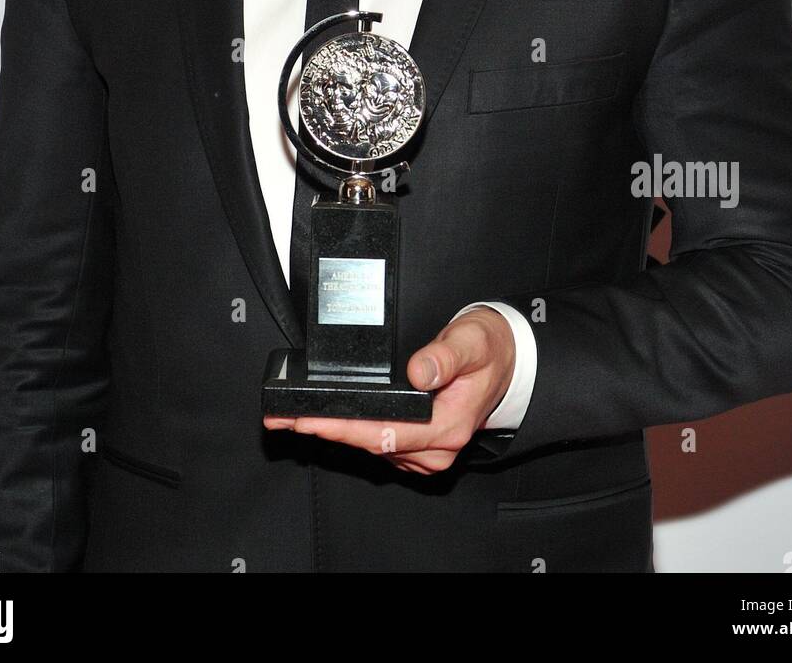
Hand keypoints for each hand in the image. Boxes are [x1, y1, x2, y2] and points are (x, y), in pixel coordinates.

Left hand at [262, 306, 515, 473]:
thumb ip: (446, 354)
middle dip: (327, 431)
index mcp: (448, 425)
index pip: (386, 433)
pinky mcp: (420, 446)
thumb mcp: (473, 340)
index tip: (312, 420)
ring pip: (373, 448)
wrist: (507, 360)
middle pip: (372, 444)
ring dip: (336, 433)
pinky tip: (330, 421)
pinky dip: (354, 433)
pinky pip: (381, 445)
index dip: (345, 428)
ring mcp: (428, 451)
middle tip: (284, 420)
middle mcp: (437, 447)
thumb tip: (419, 371)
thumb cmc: (489, 349)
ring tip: (295, 419)